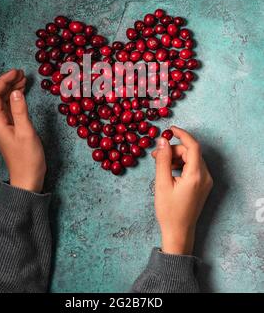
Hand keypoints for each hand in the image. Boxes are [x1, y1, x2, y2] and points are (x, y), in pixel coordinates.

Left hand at [0, 69, 46, 192]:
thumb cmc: (28, 158)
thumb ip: (20, 110)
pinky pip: (9, 109)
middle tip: (22, 73)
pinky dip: (16, 98)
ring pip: (4, 102)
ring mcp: (3, 126)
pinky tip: (23, 93)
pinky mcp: (10, 129)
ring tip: (24, 79)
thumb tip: (16, 92)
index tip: (16, 72)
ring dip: (12, 89)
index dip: (3, 81)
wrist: (28, 179)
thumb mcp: (26, 132)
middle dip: (8, 82)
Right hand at [152, 126, 212, 255]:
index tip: (170, 129)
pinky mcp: (202, 185)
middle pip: (190, 152)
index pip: (193, 146)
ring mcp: (205, 181)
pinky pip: (192, 167)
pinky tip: (168, 170)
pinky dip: (180, 164)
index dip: (182, 134)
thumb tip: (163, 141)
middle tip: (156, 154)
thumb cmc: (169, 211)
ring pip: (191, 159)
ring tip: (160, 163)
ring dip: (176, 157)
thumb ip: (163, 160)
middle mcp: (205, 176)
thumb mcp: (162, 183)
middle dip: (173, 149)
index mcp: (196, 175)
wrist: (179, 232)